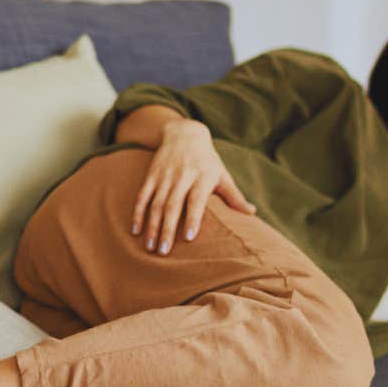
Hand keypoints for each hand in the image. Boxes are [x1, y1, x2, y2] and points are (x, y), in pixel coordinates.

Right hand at [132, 119, 256, 254]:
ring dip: (151, 226)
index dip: (192, 218)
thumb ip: (234, 196)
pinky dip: (138, 213)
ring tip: (150, 247)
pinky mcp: (151, 175)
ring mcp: (164, 175)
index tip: (188, 238)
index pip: (196, 200)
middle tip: (164, 252)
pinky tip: (135, 229)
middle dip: (167, 229)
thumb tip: (252, 213)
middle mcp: (182, 176)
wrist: (185, 134)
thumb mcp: (222, 175)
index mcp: (202, 177)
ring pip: (156, 203)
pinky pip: (142, 196)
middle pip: (172, 205)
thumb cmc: (208, 161)